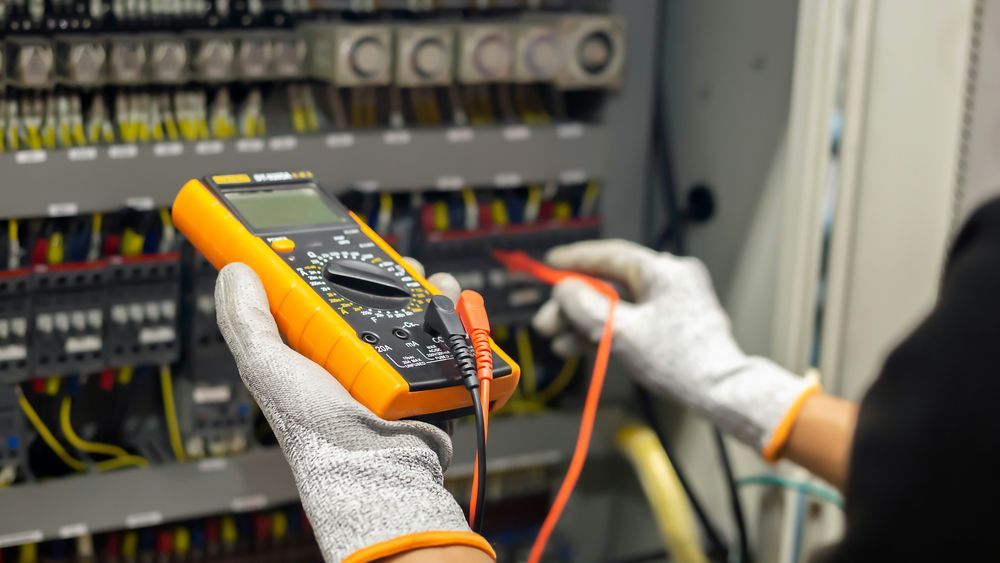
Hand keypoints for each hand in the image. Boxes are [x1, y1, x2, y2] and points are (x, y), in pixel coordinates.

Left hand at [215, 263, 492, 561]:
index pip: (321, 289)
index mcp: (316, 348)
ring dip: (427, 286)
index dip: (328, 259)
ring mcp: (397, 364)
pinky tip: (453, 304)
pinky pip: (447, 333)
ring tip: (429, 280)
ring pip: (416, 307)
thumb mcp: (266, 368)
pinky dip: (456, 314)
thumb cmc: (316, 430)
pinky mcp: (431, 374)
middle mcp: (357, 353)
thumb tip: (234, 270)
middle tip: (392, 257)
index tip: (337, 235)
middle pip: (375, 291)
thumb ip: (246, 320)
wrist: (375, 467)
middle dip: (388, 268)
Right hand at [532, 240, 817, 458]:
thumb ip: (586, 306)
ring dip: (587, 322)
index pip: (610, 254)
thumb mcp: (621, 332)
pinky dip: (608, 332)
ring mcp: (674, 302)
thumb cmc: (677, 360)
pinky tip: (580, 347)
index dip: (575, 259)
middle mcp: (670, 279)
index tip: (548, 263)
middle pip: (610, 284)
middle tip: (546, 323)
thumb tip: (564, 289)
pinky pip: (633, 320)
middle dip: (575, 305)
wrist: (721, 392)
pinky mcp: (674, 325)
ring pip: (619, 305)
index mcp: (662, 270)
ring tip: (558, 342)